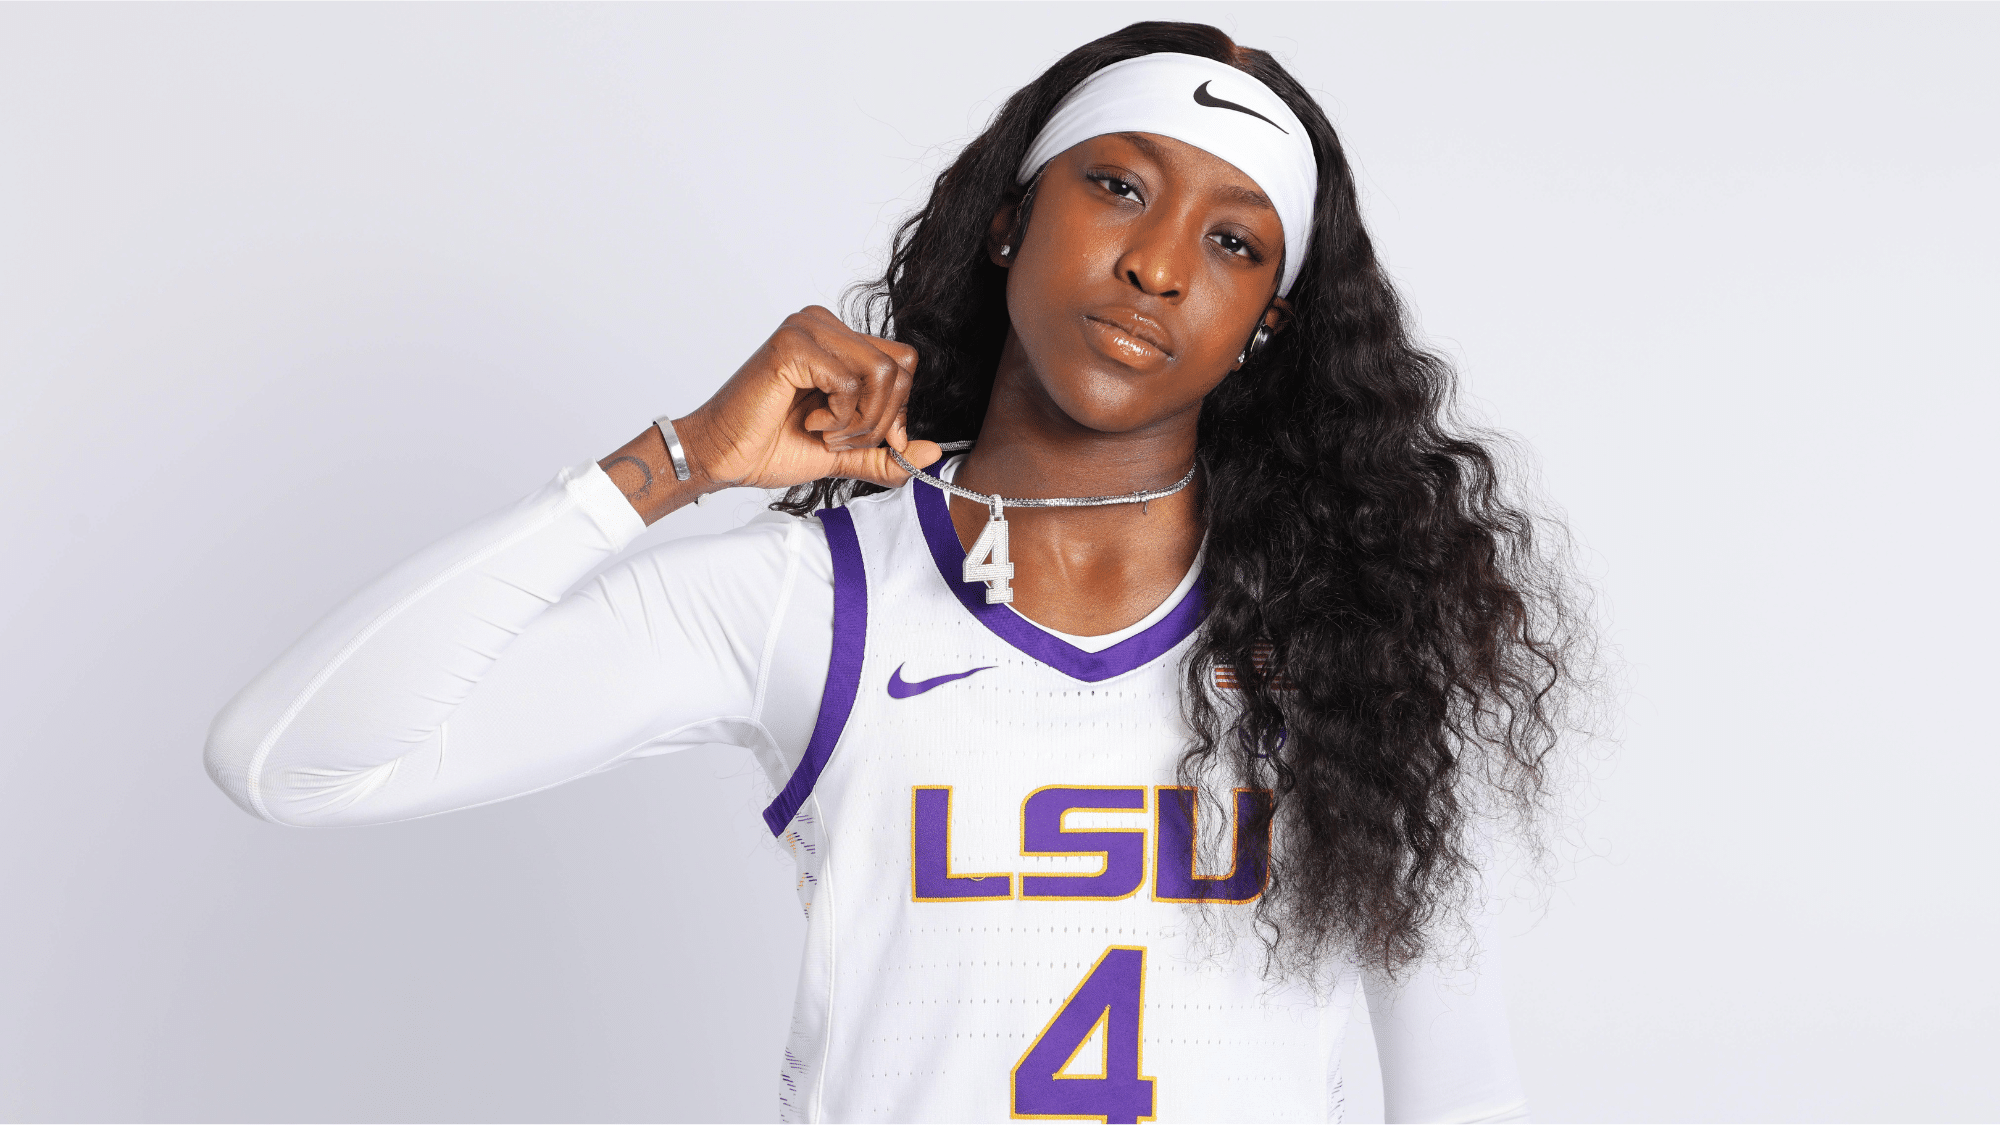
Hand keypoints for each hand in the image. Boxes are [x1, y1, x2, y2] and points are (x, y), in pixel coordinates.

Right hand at [674, 306, 941, 491]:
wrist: (723, 458)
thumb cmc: (770, 447)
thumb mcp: (846, 454)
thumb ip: (888, 454)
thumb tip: (935, 452)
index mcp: (839, 340)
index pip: (902, 362)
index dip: (898, 410)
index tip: (875, 442)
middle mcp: (825, 324)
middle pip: (900, 366)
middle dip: (881, 419)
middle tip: (841, 439)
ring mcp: (808, 329)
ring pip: (881, 373)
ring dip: (860, 421)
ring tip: (825, 433)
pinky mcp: (794, 345)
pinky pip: (851, 382)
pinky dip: (839, 417)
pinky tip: (809, 423)